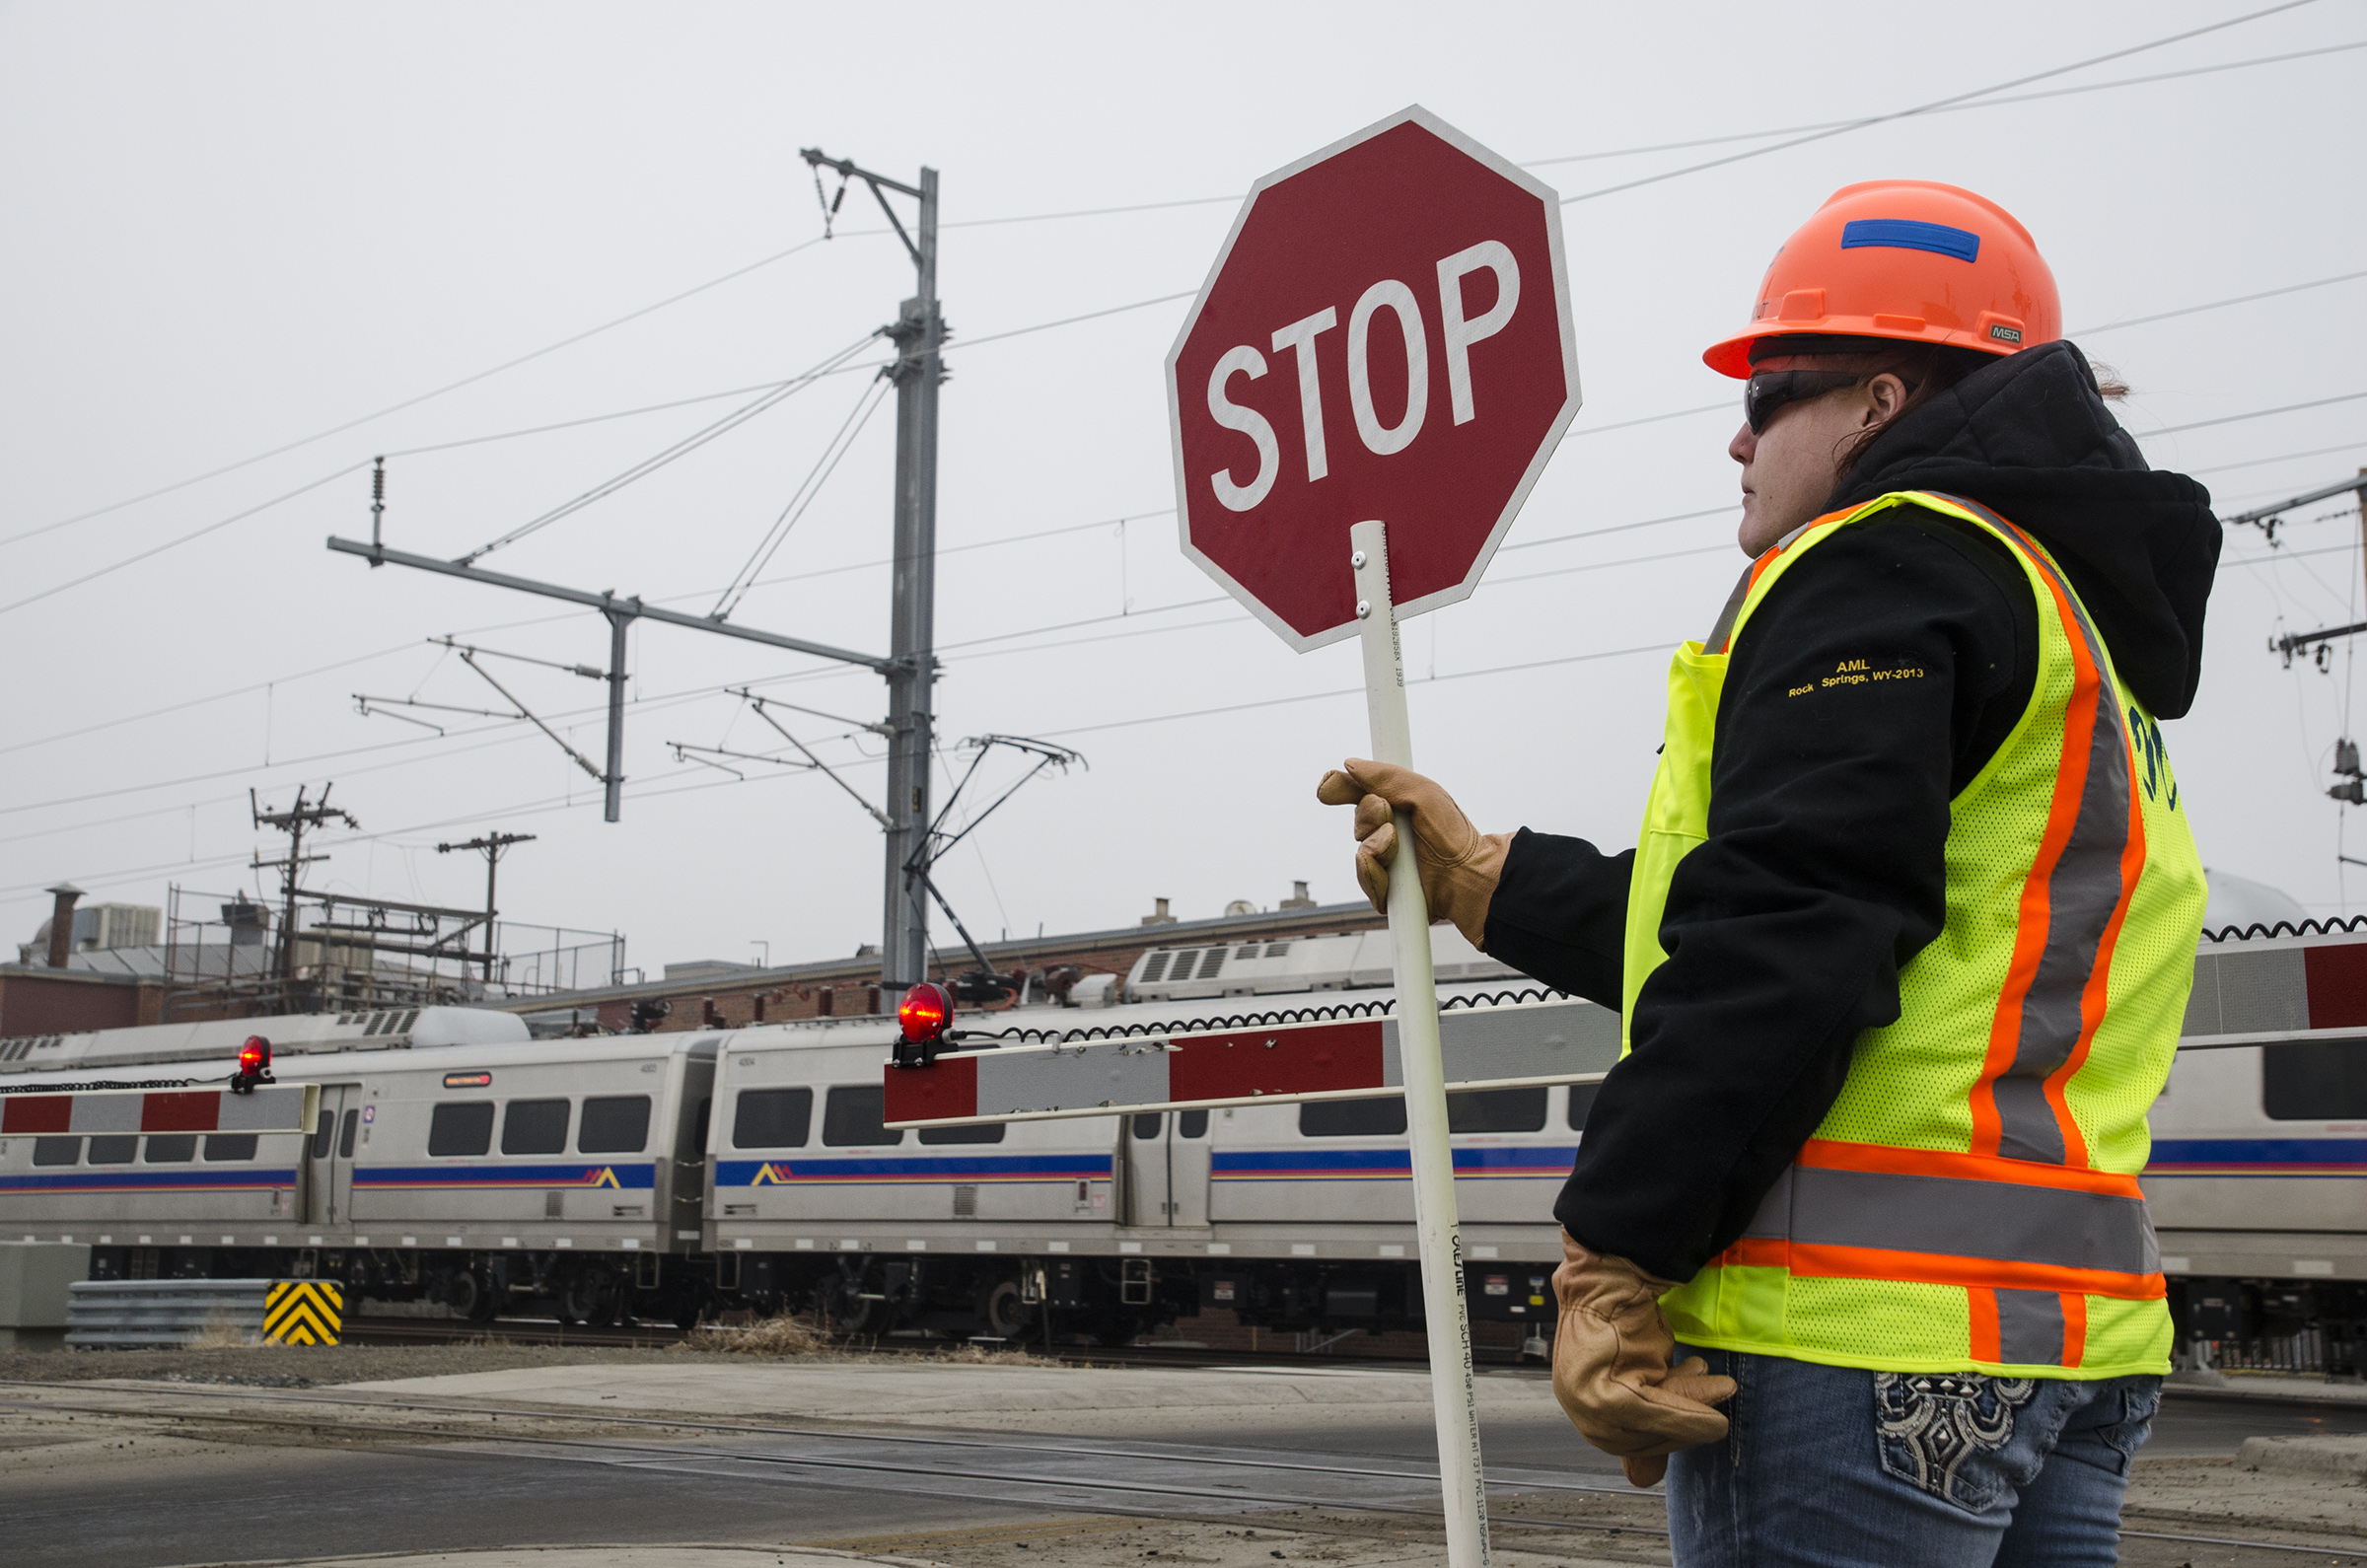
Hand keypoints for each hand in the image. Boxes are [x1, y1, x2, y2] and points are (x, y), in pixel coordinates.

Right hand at [1312, 760, 1508, 947]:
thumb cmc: (1453, 834)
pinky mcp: (1386, 891)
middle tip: (1387, 813)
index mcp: (1397, 808)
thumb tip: (1350, 765)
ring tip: (1396, 844)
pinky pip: (1365, 878)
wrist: (1468, 873)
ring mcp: (1387, 864)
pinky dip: (1373, 872)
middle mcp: (1389, 834)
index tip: (1331, 786)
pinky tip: (1390, 872)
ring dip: (1375, 845)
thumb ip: (1387, 777)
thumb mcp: (1423, 793)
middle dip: (1368, 816)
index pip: (1359, 794)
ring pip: (1360, 851)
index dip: (1342, 788)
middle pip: (1358, 821)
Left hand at [1549, 1231, 1735, 1488]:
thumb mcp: (1644, 1374)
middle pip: (1642, 1440)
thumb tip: (1641, 1479)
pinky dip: (1687, 1409)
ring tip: (1721, 1387)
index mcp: (1584, 1404)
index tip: (1708, 1418)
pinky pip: (1650, 1412)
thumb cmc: (1628, 1316)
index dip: (1675, 1430)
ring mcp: (1581, 1401)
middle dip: (1685, 1419)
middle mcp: (1577, 1406)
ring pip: (1649, 1426)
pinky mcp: (1596, 1391)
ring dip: (1693, 1408)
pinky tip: (1715, 1396)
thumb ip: (1647, 1420)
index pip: (1634, 1442)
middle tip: (1721, 1392)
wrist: (1610, 1270)